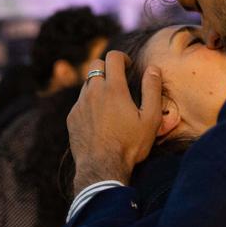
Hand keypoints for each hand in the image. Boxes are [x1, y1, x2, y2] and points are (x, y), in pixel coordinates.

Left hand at [67, 51, 161, 195]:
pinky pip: (80, 101)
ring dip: (98, 85)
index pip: (113, 57)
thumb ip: (152, 90)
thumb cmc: (129, 145)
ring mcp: (80, 104)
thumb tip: (153, 68)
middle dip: (107, 66)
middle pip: (96, 64)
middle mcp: (93, 91)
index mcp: (113, 88)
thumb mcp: (150, 118)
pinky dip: (90, 102)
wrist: (101, 169)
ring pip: (87, 83)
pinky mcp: (72, 117)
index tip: (128, 66)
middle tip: (118, 79)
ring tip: (110, 102)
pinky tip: (99, 119)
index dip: (122, 57)